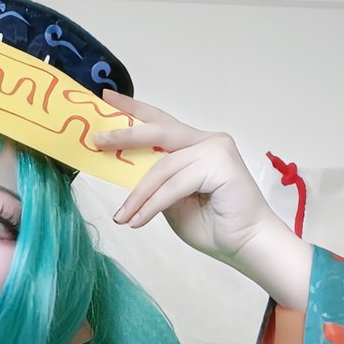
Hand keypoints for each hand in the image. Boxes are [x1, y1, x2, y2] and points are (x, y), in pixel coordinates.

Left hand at [93, 91, 284, 264]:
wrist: (246, 246)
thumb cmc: (215, 226)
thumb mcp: (174, 202)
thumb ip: (158, 184)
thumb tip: (129, 174)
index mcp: (196, 146)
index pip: (161, 123)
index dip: (134, 110)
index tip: (107, 98)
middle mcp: (207, 141)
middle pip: (159, 131)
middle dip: (125, 135)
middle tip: (97, 140)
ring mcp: (216, 149)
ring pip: (163, 167)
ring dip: (138, 195)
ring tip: (122, 217)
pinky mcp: (220, 163)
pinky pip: (174, 184)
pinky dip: (153, 204)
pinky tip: (138, 220)